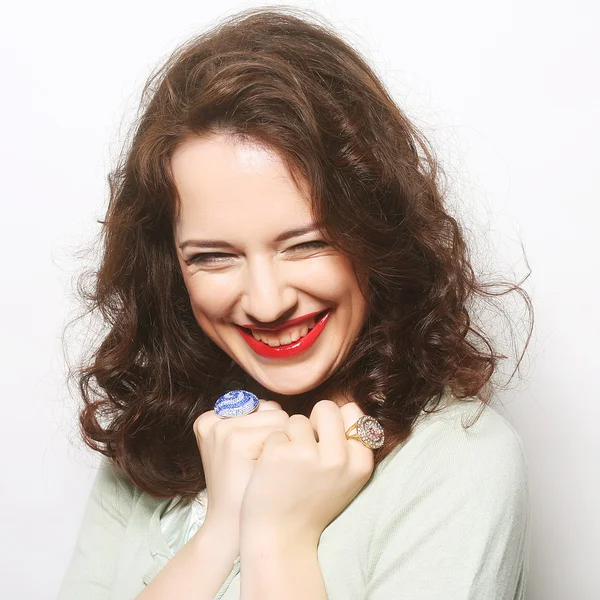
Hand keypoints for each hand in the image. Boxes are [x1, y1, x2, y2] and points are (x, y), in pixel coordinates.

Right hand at [193, 399, 289, 554]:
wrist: (235, 527)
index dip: (267, 432)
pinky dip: (284, 452)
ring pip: (279, 418)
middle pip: (270, 409)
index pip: (260, 406)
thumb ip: (256, 422)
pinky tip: (267, 473)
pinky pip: (281, 432)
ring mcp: (222, 430)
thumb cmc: (246, 486)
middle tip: (258, 466)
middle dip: (276, 435)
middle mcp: (212, 421)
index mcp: (208, 420)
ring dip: (283, 444)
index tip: (252, 458)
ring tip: (263, 470)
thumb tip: (286, 409)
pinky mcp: (235, 440)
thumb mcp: (241, 448)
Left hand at [239, 400, 374, 548]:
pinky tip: (273, 472)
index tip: (325, 445)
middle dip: (312, 423)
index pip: (352, 411)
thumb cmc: (312, 503)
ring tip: (289, 467)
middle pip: (326, 407)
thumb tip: (347, 407)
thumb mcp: (347, 478)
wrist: (282, 537)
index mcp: (360, 463)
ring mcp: (309, 455)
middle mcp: (338, 458)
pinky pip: (276, 432)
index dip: (334, 424)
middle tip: (304, 451)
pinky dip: (271, 448)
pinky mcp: (280, 454)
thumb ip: (350, 446)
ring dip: (290, 437)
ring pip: (297, 419)